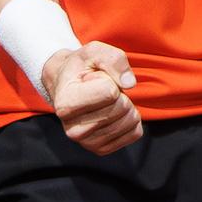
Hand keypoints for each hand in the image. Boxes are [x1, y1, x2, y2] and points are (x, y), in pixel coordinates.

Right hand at [41, 40, 141, 154]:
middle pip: (121, 107)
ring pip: (130, 121)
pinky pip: (135, 133)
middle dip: (120, 92)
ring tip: (106, 101)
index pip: (110, 92)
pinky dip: (130, 119)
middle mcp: (73, 130)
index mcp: (66, 104)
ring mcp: (87, 143)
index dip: (109, 79)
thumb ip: (114, 59)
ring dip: (125, 105)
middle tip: (102, 89)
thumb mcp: (93, 51)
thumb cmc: (80, 68)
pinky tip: (112, 112)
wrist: (66, 87)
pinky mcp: (101, 150)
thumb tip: (130, 83)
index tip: (93, 79)